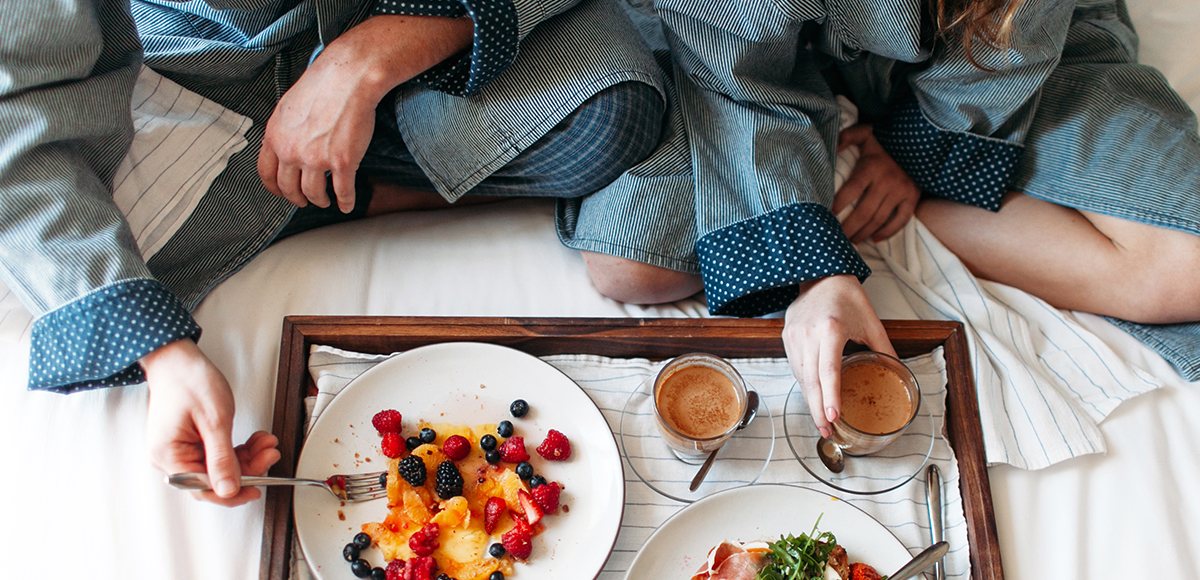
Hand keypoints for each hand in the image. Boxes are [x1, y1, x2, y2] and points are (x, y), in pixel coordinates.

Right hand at [142, 339, 280, 506]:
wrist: (178, 359)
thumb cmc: (189, 381)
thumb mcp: (214, 420)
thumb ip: (222, 459)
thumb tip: (228, 490)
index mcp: (169, 455)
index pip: (203, 489)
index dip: (233, 492)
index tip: (258, 487)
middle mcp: (170, 457)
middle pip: (213, 477)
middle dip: (247, 467)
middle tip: (269, 453)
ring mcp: (180, 449)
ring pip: (219, 466)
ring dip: (247, 456)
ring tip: (266, 442)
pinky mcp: (190, 442)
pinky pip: (216, 453)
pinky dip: (237, 448)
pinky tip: (254, 440)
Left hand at [257, 15, 473, 212]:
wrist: (348, 78)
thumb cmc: (322, 85)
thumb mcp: (288, 107)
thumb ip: (284, 131)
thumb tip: (286, 146)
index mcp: (275, 136)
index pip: (266, 173)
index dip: (274, 188)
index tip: (281, 193)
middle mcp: (292, 151)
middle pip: (289, 188)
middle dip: (297, 199)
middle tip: (304, 201)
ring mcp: (317, 159)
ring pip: (314, 193)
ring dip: (320, 201)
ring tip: (325, 200)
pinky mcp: (342, 162)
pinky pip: (343, 191)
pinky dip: (346, 202)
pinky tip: (347, 205)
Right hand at [782, 275, 895, 437]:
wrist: (821, 275)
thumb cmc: (848, 297)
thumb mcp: (872, 322)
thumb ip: (884, 349)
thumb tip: (898, 373)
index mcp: (831, 328)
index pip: (828, 369)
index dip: (831, 396)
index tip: (834, 417)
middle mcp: (808, 333)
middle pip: (810, 380)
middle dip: (818, 409)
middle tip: (827, 432)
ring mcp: (794, 335)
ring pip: (800, 377)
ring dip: (811, 400)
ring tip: (822, 420)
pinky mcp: (786, 336)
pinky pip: (795, 367)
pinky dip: (804, 385)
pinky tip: (814, 397)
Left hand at [832, 124, 920, 242]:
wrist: (918, 142)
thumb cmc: (885, 141)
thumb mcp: (865, 133)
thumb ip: (847, 137)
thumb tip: (834, 146)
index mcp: (872, 166)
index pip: (852, 189)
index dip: (839, 203)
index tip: (828, 214)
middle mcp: (887, 181)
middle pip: (864, 211)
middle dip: (848, 227)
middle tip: (836, 237)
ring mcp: (901, 191)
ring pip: (879, 219)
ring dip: (863, 233)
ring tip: (851, 241)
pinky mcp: (913, 198)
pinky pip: (901, 220)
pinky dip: (888, 232)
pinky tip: (875, 238)